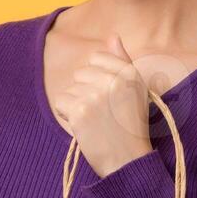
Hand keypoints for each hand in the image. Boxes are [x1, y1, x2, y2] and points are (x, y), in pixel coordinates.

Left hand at [52, 32, 154, 176]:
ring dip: (77, 105)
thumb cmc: (130, 127)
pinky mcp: (80, 111)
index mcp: (130, 73)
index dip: (96, 77)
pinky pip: (60, 102)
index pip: (97, 57)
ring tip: (95, 122)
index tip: (109, 97)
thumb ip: (122, 61)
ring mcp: (96, 95)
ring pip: (70, 88)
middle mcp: (114, 80)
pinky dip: (67, 116)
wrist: (128, 162)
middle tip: (103, 114)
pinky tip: (84, 127)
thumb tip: (112, 36)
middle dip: (86, 92)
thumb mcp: (136, 90)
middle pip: (81, 73)